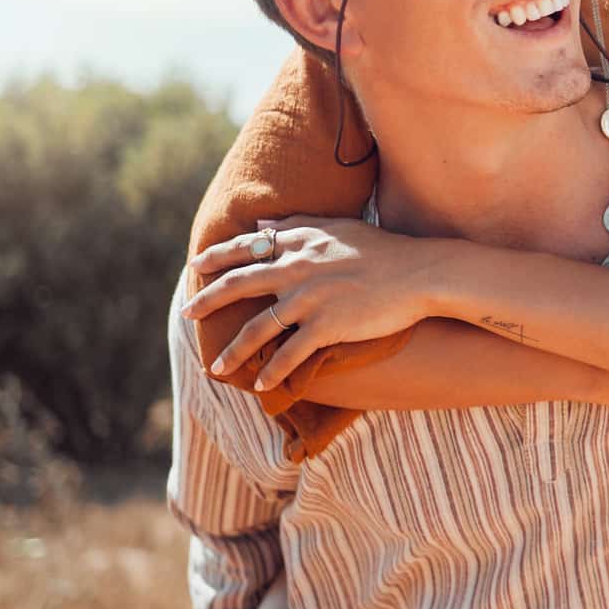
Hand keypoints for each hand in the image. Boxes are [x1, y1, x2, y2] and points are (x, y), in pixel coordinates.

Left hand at [182, 216, 445, 389]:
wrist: (420, 273)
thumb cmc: (383, 249)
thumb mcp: (338, 227)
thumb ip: (297, 225)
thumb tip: (259, 226)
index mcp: (300, 241)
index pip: (246, 248)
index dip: (217, 258)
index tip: (196, 268)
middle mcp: (298, 268)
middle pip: (240, 285)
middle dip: (208, 300)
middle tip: (187, 313)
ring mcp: (311, 298)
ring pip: (259, 327)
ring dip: (234, 350)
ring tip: (216, 367)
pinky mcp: (328, 325)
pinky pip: (290, 353)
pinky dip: (273, 371)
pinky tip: (261, 384)